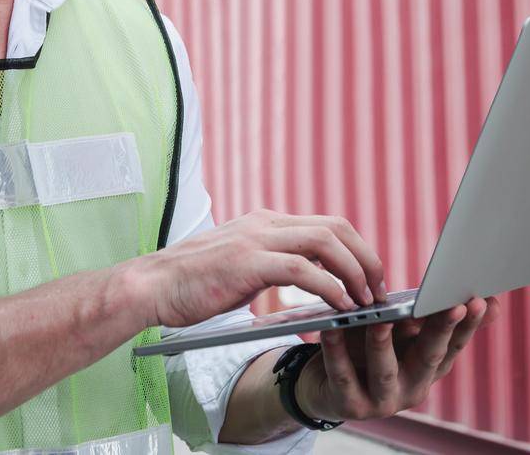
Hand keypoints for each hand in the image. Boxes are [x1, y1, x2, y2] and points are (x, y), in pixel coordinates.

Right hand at [123, 208, 387, 328]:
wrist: (151, 287)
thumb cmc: (192, 285)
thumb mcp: (239, 266)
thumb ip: (270, 265)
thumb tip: (306, 281)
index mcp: (264, 222)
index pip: (326, 224)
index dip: (356, 248)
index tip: (370, 276)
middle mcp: (264, 223)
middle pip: (335, 226)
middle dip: (365, 257)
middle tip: (379, 288)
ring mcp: (256, 239)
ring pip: (325, 242)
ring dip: (354, 271)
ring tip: (366, 300)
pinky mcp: (248, 263)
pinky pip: (303, 269)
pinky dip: (329, 286)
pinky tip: (340, 306)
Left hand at [295, 296, 500, 421]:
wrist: (328, 387)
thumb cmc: (371, 350)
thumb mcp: (403, 334)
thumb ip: (432, 318)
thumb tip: (489, 302)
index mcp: (429, 367)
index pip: (455, 344)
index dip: (468, 324)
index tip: (481, 300)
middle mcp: (413, 387)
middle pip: (429, 356)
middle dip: (442, 330)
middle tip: (453, 305)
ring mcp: (383, 400)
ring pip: (384, 371)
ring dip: (383, 344)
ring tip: (380, 320)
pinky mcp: (350, 405)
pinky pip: (343, 375)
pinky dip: (336, 352)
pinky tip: (332, 329)